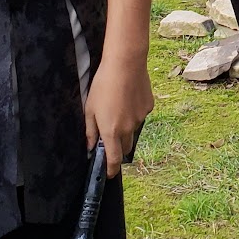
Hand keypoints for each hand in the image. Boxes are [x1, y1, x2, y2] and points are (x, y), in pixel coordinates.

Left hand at [84, 55, 152, 177]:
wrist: (126, 64)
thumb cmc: (103, 85)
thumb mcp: (90, 108)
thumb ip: (91, 131)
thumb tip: (91, 146)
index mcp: (111, 131)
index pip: (113, 159)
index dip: (111, 170)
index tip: (108, 174)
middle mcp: (128, 128)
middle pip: (125, 147)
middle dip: (118, 147)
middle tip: (110, 135)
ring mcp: (140, 118)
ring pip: (133, 130)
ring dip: (126, 127)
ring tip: (118, 107)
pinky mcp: (149, 107)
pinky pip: (140, 116)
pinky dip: (134, 113)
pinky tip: (128, 97)